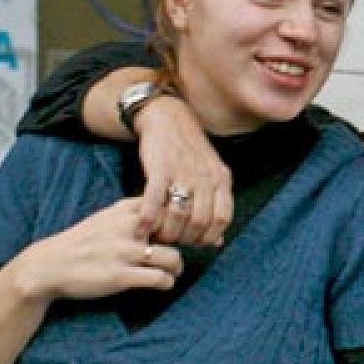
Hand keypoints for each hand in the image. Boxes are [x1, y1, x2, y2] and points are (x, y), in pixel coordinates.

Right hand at [16, 200, 181, 303]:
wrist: (48, 266)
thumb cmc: (82, 243)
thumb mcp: (106, 217)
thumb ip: (134, 213)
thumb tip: (166, 212)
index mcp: (124, 210)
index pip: (169, 206)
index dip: (181, 220)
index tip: (181, 231)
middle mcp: (127, 228)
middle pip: (177, 231)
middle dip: (184, 244)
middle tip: (176, 254)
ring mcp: (124, 252)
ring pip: (173, 257)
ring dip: (177, 267)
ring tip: (172, 272)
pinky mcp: (120, 276)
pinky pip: (160, 279)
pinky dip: (167, 283)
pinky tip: (162, 283)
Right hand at [132, 97, 232, 246]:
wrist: (169, 120)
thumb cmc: (189, 153)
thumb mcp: (211, 175)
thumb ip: (216, 206)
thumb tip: (218, 242)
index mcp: (221, 179)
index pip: (223, 218)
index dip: (209, 236)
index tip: (196, 244)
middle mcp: (206, 177)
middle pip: (201, 221)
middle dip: (186, 238)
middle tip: (173, 242)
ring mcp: (184, 172)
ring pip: (179, 214)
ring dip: (167, 232)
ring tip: (157, 237)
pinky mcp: (161, 168)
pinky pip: (154, 200)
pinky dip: (148, 219)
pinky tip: (141, 230)